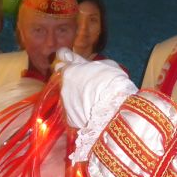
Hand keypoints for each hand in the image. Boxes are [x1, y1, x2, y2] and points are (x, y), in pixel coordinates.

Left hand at [55, 47, 136, 161]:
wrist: (114, 108)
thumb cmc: (112, 82)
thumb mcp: (104, 64)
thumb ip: (86, 63)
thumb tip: (79, 62)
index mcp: (70, 70)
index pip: (61, 57)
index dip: (66, 57)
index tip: (69, 57)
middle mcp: (63, 85)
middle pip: (62, 77)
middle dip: (68, 77)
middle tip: (82, 79)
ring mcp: (65, 102)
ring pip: (67, 95)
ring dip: (75, 94)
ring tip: (90, 98)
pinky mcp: (69, 118)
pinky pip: (72, 111)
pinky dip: (78, 110)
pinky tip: (90, 111)